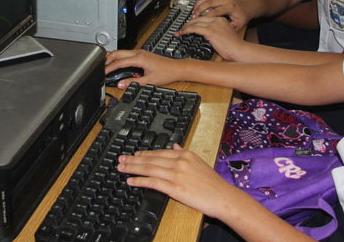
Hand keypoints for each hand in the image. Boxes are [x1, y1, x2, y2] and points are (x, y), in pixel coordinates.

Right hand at [105, 49, 186, 88]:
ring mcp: (140, 52)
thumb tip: (121, 84)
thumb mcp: (148, 81)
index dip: (109, 67)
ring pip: (122, 52)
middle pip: (118, 53)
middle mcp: (139, 53)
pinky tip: (117, 63)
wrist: (176, 68)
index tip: (103, 72)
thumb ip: (133, 83)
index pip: (119, 62)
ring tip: (105, 65)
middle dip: (107, 59)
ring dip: (113, 57)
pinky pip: (127, 54)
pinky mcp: (142, 54)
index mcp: (139, 58)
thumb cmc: (166, 73)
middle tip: (100, 66)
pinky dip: (119, 57)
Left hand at [118, 144, 236, 219]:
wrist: (222, 197)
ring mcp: (176, 174)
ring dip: (132, 168)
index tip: (134, 154)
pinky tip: (131, 181)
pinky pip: (152, 182)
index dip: (144, 153)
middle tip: (120, 159)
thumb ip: (184, 153)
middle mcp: (179, 161)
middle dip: (133, 159)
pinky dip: (139, 181)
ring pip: (149, 169)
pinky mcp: (174, 187)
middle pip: (151, 159)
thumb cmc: (213, 183)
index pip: (159, 152)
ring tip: (121, 168)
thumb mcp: (199, 162)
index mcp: (185, 154)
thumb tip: (175, 146)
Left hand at [178, 16, 246, 61]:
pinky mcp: (211, 31)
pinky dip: (187, 30)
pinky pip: (195, 28)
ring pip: (195, 22)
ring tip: (180, 31)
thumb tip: (205, 36)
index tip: (189, 25)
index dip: (194, 21)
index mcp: (221, 20)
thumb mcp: (223, 36)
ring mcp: (214, 25)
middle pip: (198, 18)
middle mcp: (217, 20)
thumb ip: (214, 33)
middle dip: (188, 23)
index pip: (204, 17)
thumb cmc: (234, 47)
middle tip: (182, 28)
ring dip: (185, 27)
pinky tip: (183, 33)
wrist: (240, 50)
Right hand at [191, 0, 250, 29]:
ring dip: (198, 3)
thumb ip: (229, 28)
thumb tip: (220, 31)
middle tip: (193, 16)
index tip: (200, 22)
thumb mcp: (239, 25)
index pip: (216, 11)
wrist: (247, 7)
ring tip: (193, 11)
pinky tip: (197, 4)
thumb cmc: (242, 16)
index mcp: (231, 7)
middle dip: (199, 9)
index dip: (206, 17)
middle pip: (209, 2)